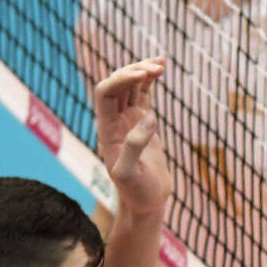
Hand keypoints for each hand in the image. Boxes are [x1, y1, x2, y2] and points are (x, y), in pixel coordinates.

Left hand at [94, 57, 171, 218]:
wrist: (146, 202)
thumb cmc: (136, 193)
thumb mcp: (130, 175)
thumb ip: (134, 147)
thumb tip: (148, 117)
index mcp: (106, 130)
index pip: (105, 94)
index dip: (120, 79)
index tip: (142, 75)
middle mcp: (114, 121)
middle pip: (117, 84)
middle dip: (134, 71)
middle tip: (156, 68)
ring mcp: (129, 120)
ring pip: (131, 85)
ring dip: (143, 70)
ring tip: (161, 64)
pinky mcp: (143, 122)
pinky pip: (143, 93)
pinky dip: (151, 79)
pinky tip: (162, 67)